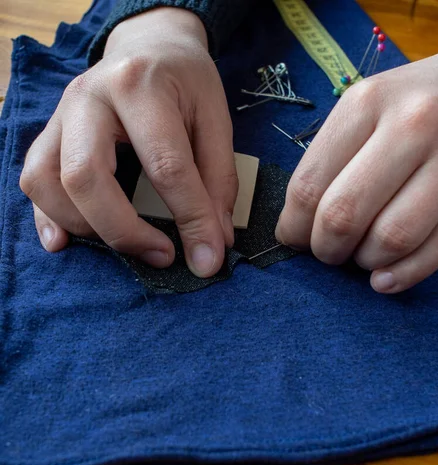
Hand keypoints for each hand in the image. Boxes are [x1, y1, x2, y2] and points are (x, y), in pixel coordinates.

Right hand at [20, 8, 237, 277]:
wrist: (148, 45)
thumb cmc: (186, 82)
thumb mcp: (216, 120)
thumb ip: (219, 180)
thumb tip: (216, 241)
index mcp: (140, 86)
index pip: (165, 166)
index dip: (190, 219)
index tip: (207, 259)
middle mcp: (88, 98)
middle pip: (86, 177)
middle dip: (124, 232)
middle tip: (163, 256)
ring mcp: (60, 114)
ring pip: (46, 182)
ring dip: (85, 227)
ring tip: (128, 246)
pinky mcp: (48, 132)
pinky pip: (32, 180)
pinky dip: (48, 218)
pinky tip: (69, 241)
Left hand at [276, 31, 437, 292]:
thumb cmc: (431, 100)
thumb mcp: (376, 105)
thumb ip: (337, 158)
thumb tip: (300, 227)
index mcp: (370, 101)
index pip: (309, 185)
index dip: (295, 228)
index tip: (298, 240)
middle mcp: (416, 123)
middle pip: (346, 214)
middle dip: (328, 250)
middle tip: (331, 254)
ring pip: (393, 238)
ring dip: (367, 262)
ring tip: (366, 257)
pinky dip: (404, 274)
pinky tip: (388, 278)